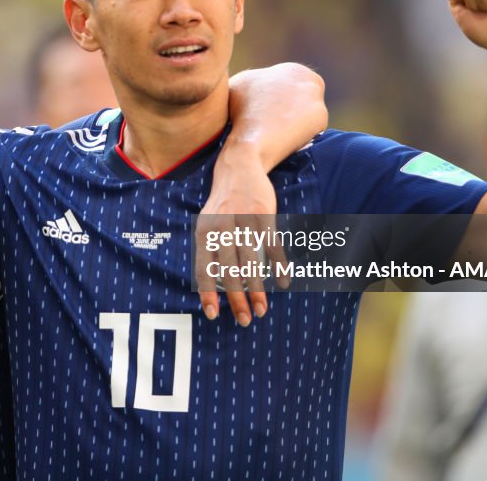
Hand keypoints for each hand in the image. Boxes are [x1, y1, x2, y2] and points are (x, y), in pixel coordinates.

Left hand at [195, 146, 288, 326]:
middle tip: (245, 320)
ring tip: (262, 309)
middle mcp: (221, 228)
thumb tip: (214, 285)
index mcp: (204, 232)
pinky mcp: (263, 215)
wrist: (239, 167)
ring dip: (257, 289)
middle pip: (229, 271)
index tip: (213, 316)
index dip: (207, 293)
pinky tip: (282, 282)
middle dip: (237, 299)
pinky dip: (277, 266)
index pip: (203, 268)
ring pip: (250, 262)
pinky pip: (271, 246)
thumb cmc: (223, 203)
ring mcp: (243, 221)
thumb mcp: (208, 223)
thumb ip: (210, 249)